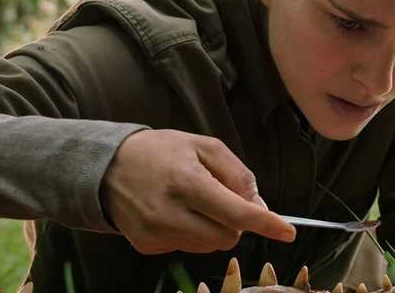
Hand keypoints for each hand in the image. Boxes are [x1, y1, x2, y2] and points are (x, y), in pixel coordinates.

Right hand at [101, 130, 295, 253]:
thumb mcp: (203, 146)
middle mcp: (170, 213)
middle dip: (236, 223)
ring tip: (194, 203)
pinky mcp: (147, 246)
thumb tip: (258, 204)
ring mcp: (156, 233)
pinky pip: (187, 248)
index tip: (288, 232)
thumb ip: (236, 173)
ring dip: (214, 229)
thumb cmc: (161, 151)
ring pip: (208, 246)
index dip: (266, 224)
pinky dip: (192, 234)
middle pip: (227, 237)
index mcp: (187, 182)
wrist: (106, 167)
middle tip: (224, 200)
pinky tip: (176, 213)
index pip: (236, 213)